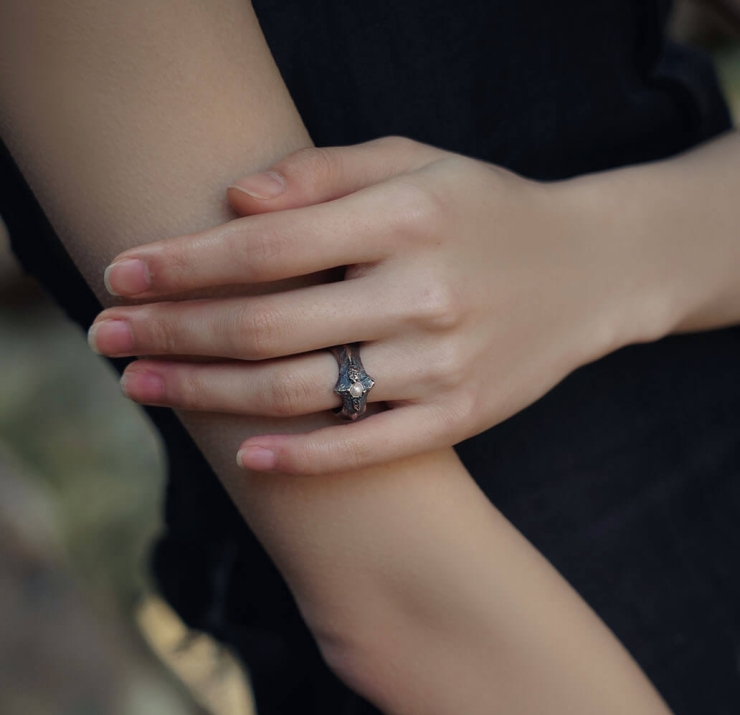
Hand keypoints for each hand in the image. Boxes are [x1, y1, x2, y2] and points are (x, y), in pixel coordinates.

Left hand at [90, 136, 643, 473]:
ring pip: (303, 390)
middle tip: (104, 340)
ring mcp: (443, 362)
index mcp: (407, 217)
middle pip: (267, 323)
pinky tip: (245, 459)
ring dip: (210, 395)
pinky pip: (369, 446)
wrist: (590, 271)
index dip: (183, 264)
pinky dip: (303, 458)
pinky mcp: (460, 415)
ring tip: (144, 390)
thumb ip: (324, 174)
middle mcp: (424, 292)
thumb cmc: (486, 211)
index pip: (266, 246)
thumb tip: (235, 202)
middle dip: (173, 334)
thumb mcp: (416, 164)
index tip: (120, 276)